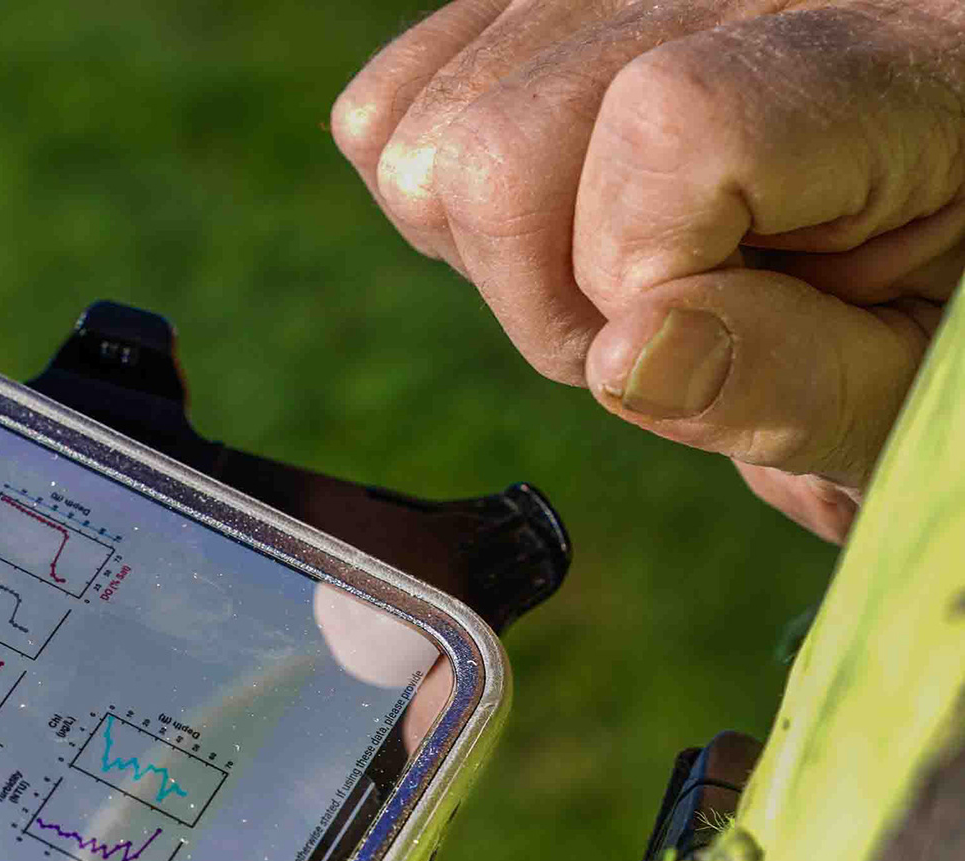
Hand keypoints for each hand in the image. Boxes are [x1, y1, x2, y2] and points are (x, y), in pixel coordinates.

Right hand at [330, 0, 964, 540]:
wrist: (906, 233)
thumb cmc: (928, 327)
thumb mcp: (911, 386)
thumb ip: (796, 384)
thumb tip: (629, 356)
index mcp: (897, 61)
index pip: (674, 125)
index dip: (647, 279)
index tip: (710, 348)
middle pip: (504, 141)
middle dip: (549, 298)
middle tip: (655, 338)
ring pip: (423, 135)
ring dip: (496, 259)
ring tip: (619, 279)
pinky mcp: (535, 4)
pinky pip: (386, 109)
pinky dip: (436, 203)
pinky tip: (553, 225)